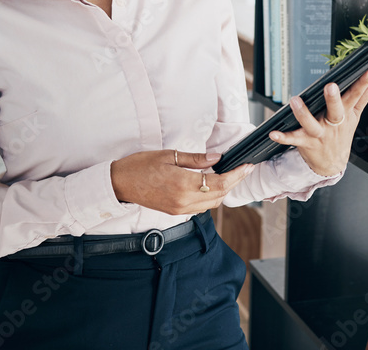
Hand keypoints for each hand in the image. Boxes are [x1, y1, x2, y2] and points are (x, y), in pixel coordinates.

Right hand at [110, 149, 253, 214]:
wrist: (120, 183)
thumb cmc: (140, 166)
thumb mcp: (169, 156)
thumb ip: (196, 159)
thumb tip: (217, 157)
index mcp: (183, 185)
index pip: (219, 183)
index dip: (236, 175)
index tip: (247, 166)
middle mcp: (184, 201)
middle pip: (219, 195)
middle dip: (233, 183)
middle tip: (242, 169)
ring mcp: (180, 209)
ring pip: (212, 204)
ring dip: (223, 191)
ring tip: (230, 175)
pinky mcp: (176, 212)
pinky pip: (201, 207)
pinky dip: (211, 197)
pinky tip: (211, 184)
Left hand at [269, 66, 367, 176]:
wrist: (332, 163)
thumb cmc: (342, 134)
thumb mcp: (355, 116)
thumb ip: (364, 96)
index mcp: (345, 114)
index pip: (356, 96)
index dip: (364, 83)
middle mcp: (333, 124)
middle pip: (335, 111)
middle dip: (333, 99)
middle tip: (330, 86)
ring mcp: (319, 134)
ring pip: (311, 124)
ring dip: (303, 113)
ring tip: (295, 101)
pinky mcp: (305, 142)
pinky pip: (293, 139)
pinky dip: (283, 137)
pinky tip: (273, 132)